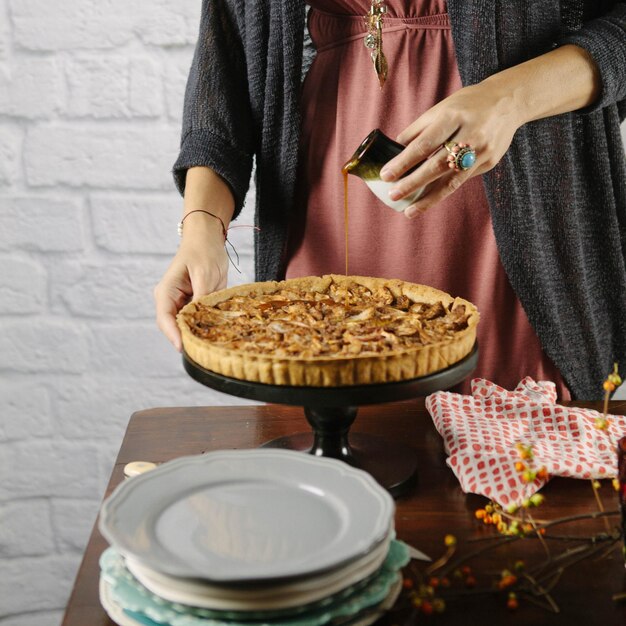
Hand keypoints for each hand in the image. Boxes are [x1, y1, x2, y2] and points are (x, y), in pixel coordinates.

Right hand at [154, 220, 227, 350]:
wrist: (208, 239)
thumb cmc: (203, 251)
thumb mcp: (204, 272)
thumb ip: (202, 296)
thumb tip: (203, 317)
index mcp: (167, 291)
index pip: (165, 318)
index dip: (173, 335)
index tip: (183, 347)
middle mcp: (171, 301)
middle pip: (174, 327)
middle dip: (187, 338)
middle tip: (203, 351)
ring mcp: (183, 304)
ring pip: (187, 326)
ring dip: (198, 334)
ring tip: (212, 345)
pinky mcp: (195, 305)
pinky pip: (199, 320)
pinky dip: (207, 326)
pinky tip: (219, 333)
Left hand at [380, 79, 521, 216]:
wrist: (508, 101)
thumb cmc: (466, 105)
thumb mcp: (440, 109)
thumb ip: (417, 131)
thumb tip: (394, 153)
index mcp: (453, 116)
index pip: (424, 144)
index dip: (404, 162)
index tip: (386, 175)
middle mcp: (470, 134)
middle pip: (436, 165)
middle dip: (412, 183)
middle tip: (393, 195)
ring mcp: (482, 151)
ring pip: (451, 181)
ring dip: (428, 199)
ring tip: (409, 211)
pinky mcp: (490, 162)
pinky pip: (461, 180)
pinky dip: (443, 191)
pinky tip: (428, 199)